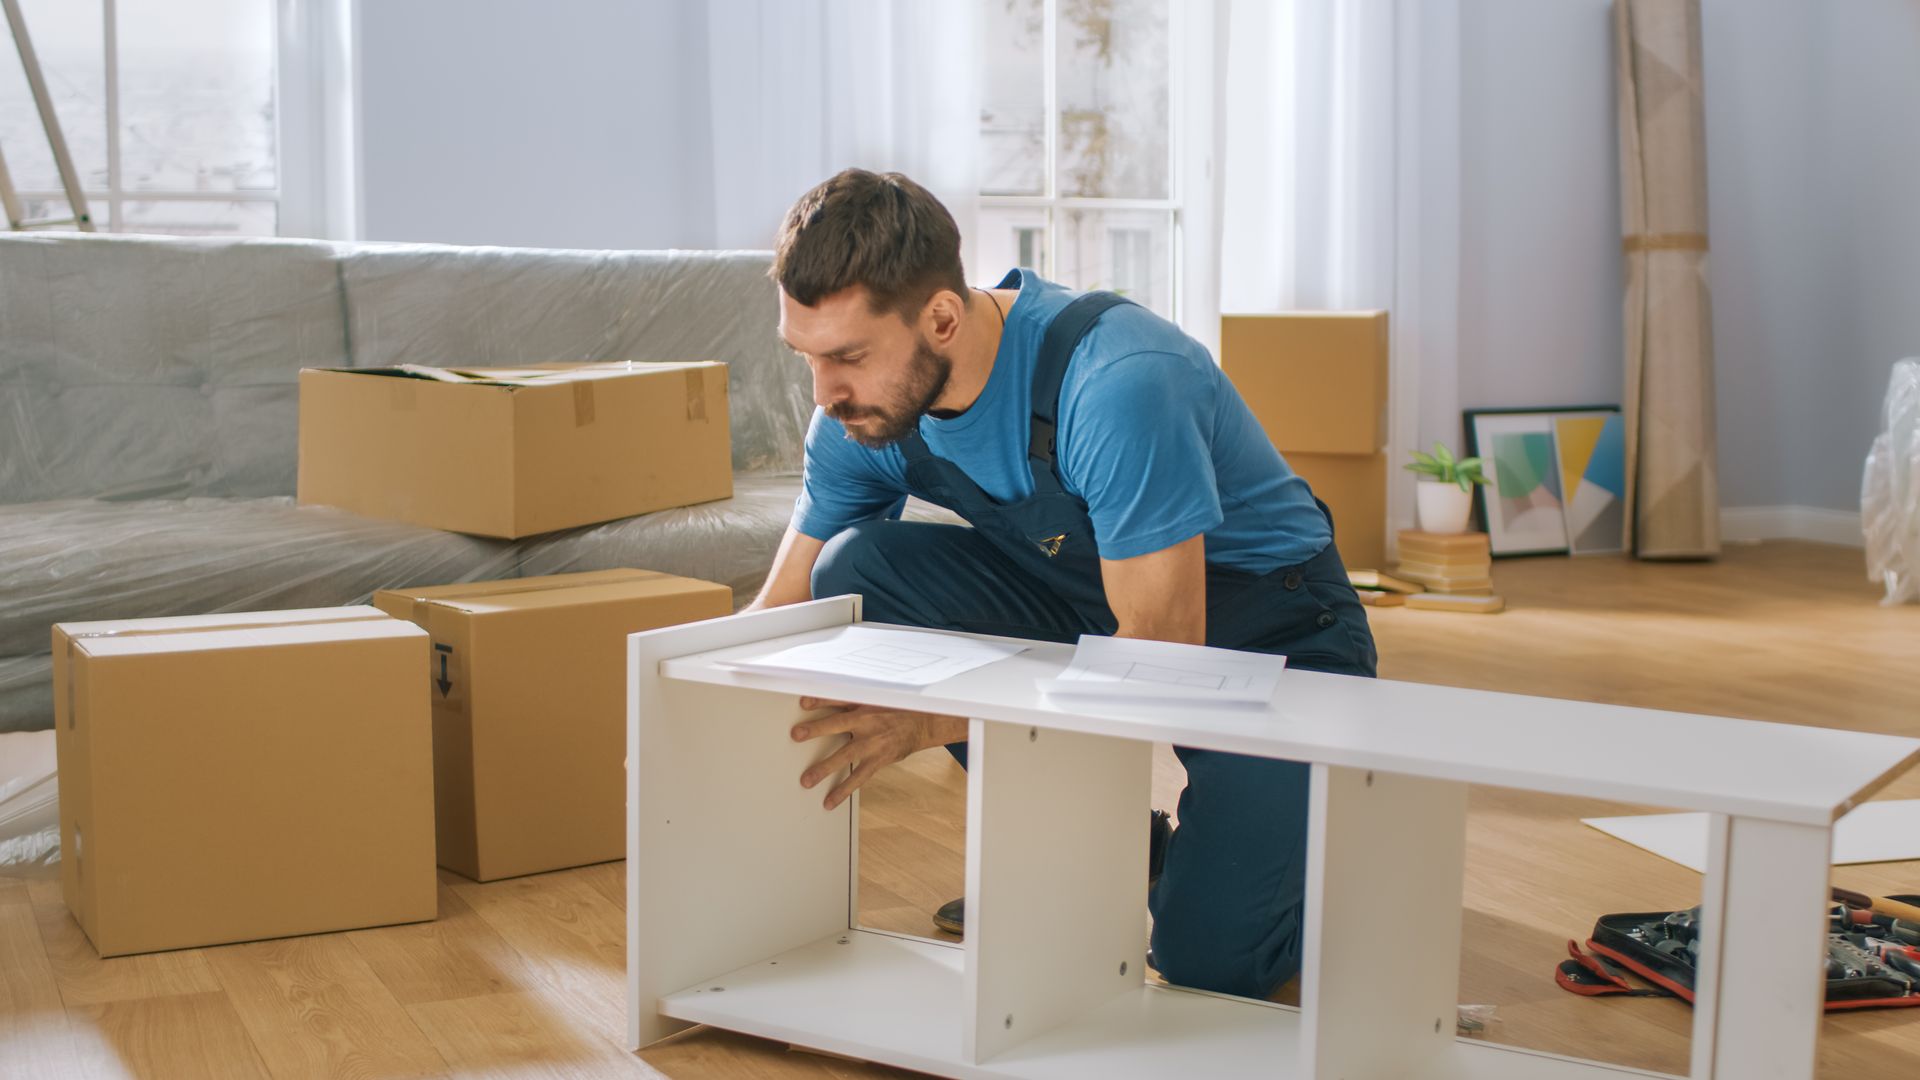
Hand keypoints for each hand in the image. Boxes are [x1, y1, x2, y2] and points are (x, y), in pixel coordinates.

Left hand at [791, 698, 965, 810]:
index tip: (803, 701)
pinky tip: (829, 801)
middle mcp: (869, 722)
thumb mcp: (875, 699)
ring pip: (846, 756)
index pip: (840, 699)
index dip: (821, 699)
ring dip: (824, 768)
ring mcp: (873, 743)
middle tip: (796, 735)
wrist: (923, 724)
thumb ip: (850, 702)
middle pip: (838, 724)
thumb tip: (823, 700)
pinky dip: (843, 790)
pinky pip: (858, 777)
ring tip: (806, 780)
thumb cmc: (894, 710)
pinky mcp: (878, 760)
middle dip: (817, 729)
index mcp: (865, 703)